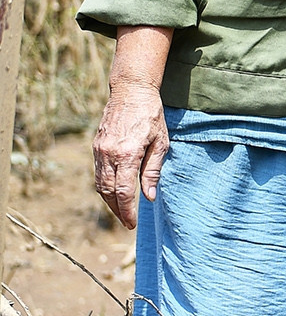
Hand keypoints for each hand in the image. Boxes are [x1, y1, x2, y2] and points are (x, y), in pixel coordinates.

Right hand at [94, 25, 173, 229]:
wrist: (131, 92)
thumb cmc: (151, 116)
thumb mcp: (160, 142)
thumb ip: (153, 170)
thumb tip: (149, 196)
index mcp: (127, 154)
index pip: (123, 191)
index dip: (127, 211)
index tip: (131, 224)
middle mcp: (109, 154)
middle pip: (108, 192)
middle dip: (116, 210)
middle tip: (126, 222)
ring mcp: (99, 151)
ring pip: (99, 184)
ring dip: (109, 201)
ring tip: (121, 211)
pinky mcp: (96, 147)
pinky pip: (97, 173)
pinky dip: (104, 186)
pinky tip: (114, 192)